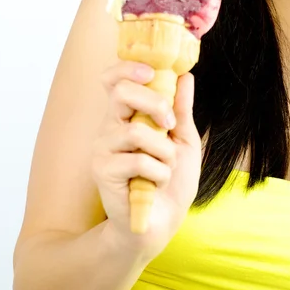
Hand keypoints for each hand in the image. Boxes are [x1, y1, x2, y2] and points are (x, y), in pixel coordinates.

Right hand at [92, 61, 201, 260]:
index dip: (127, 68)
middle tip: (170, 125)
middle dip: (155, 104)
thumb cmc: (172, 179)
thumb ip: (182, 109)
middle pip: (122, 92)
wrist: (163, 221)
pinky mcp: (103, 171)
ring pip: (137, 132)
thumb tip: (186, 76)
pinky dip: (160, 172)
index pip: (113, 80)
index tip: (151, 73)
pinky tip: (156, 183)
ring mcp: (103, 148)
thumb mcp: (184, 139)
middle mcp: (110, 126)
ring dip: (165, 152)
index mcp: (128, 114)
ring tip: (166, 167)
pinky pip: (139, 160)